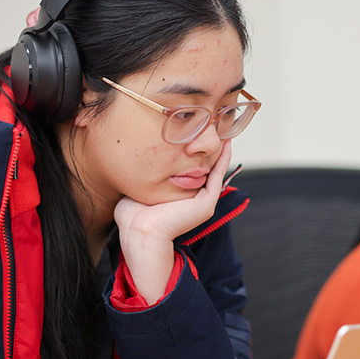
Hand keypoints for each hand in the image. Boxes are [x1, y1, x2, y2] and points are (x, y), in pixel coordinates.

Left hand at [111, 141, 232, 298]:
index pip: (192, 171)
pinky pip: (218, 176)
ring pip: (216, 170)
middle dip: (211, 148)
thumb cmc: (133, 216)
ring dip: (222, 151)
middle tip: (216, 126)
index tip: (195, 133)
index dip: (196, 152)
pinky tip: (226, 144)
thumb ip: (146, 175)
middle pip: (207, 169)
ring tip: (225, 131)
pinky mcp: (206, 203)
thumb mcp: (140, 188)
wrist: (139, 232)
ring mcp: (203, 202)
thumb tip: (139, 156)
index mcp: (181, 198)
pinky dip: (223, 159)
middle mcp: (194, 200)